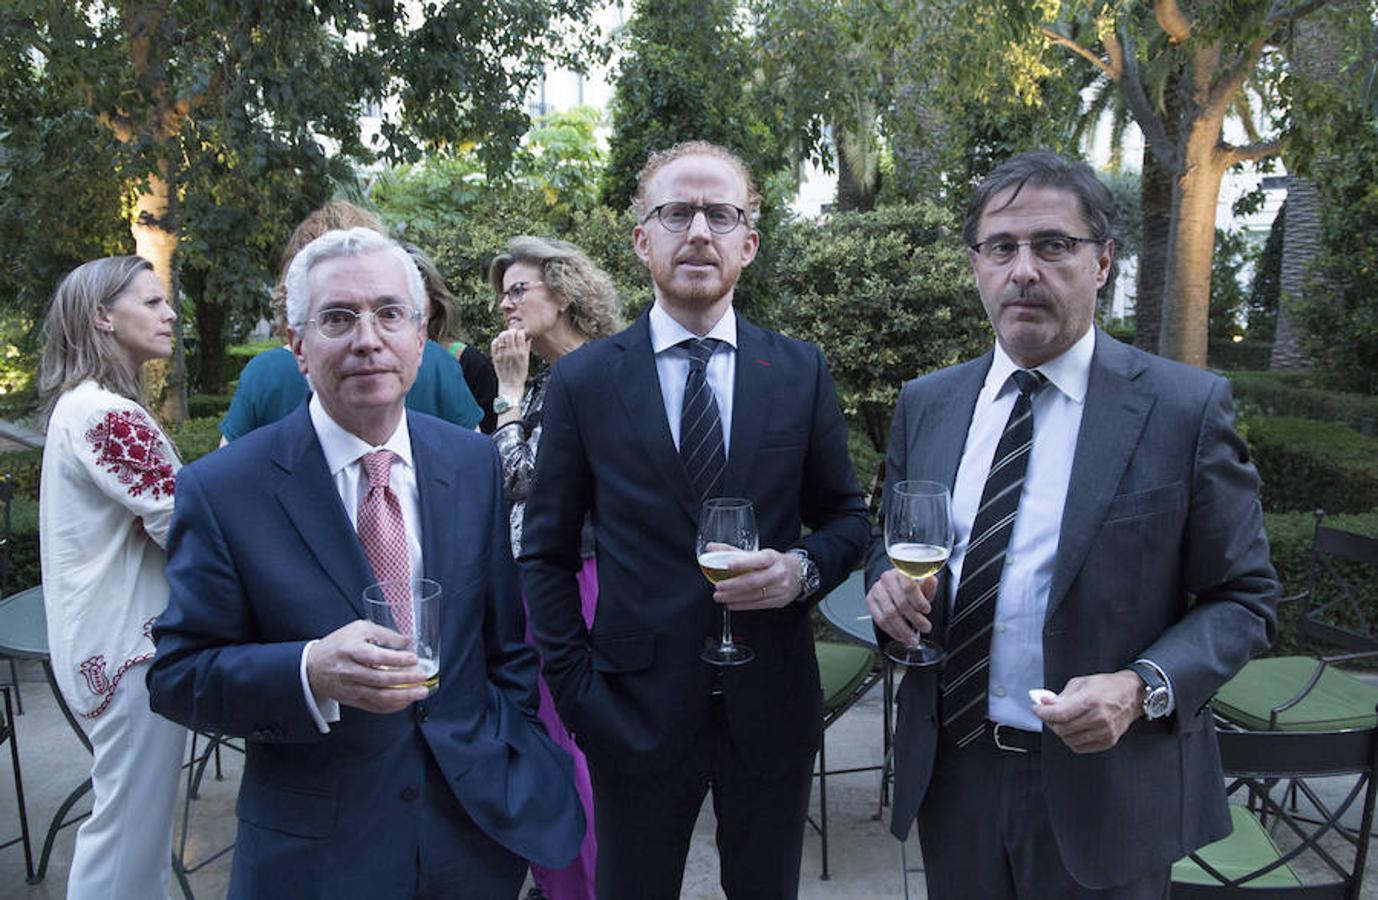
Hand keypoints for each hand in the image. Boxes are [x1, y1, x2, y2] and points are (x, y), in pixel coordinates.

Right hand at [305, 620, 429, 713]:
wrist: (312, 666)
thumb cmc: (338, 644)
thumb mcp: (358, 629)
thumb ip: (384, 634)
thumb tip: (407, 641)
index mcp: (352, 650)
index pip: (376, 657)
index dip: (397, 659)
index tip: (413, 658)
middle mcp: (350, 671)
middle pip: (381, 679)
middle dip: (405, 680)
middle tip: (423, 677)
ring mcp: (351, 689)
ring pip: (379, 697)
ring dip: (403, 696)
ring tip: (420, 692)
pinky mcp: (352, 700)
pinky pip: (375, 707)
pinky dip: (392, 706)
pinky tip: (405, 701)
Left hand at [490, 328, 531, 391]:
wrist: (511, 385)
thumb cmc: (520, 373)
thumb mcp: (527, 360)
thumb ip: (527, 348)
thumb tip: (528, 337)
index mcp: (521, 353)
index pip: (520, 334)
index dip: (520, 332)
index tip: (520, 334)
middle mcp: (511, 352)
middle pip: (509, 333)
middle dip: (512, 331)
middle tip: (513, 334)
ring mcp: (502, 354)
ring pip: (501, 336)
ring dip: (504, 335)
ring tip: (506, 338)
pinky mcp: (495, 357)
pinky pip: (494, 343)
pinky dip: (497, 340)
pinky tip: (500, 342)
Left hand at [713, 547, 801, 609]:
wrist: (798, 573)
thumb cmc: (774, 562)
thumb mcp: (759, 553)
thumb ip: (734, 552)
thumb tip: (711, 548)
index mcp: (773, 558)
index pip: (759, 559)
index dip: (744, 562)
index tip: (729, 565)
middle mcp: (779, 573)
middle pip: (755, 581)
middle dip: (734, 585)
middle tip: (718, 587)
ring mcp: (780, 589)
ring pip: (755, 595)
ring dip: (735, 597)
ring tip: (720, 596)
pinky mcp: (779, 601)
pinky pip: (758, 604)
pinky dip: (742, 605)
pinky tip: (731, 603)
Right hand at [865, 568, 934, 645]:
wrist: (896, 589)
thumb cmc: (911, 589)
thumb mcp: (924, 587)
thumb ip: (929, 586)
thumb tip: (931, 579)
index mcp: (901, 571)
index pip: (909, 587)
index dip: (919, 601)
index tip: (927, 610)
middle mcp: (886, 578)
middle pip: (900, 603)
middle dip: (915, 619)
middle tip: (925, 627)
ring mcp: (877, 590)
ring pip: (889, 614)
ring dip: (903, 630)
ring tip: (913, 638)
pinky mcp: (870, 601)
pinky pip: (880, 621)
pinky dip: (893, 632)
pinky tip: (902, 636)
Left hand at [1032, 670, 1142, 752]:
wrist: (1132, 695)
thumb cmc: (1106, 686)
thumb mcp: (1081, 683)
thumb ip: (1061, 696)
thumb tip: (1044, 702)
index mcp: (1091, 700)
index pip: (1060, 714)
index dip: (1043, 713)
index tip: (1036, 709)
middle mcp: (1099, 718)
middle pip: (1063, 729)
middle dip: (1050, 722)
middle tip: (1047, 714)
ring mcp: (1105, 732)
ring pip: (1069, 740)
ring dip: (1060, 731)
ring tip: (1061, 721)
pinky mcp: (1108, 741)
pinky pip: (1080, 747)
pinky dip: (1071, 740)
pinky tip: (1073, 729)